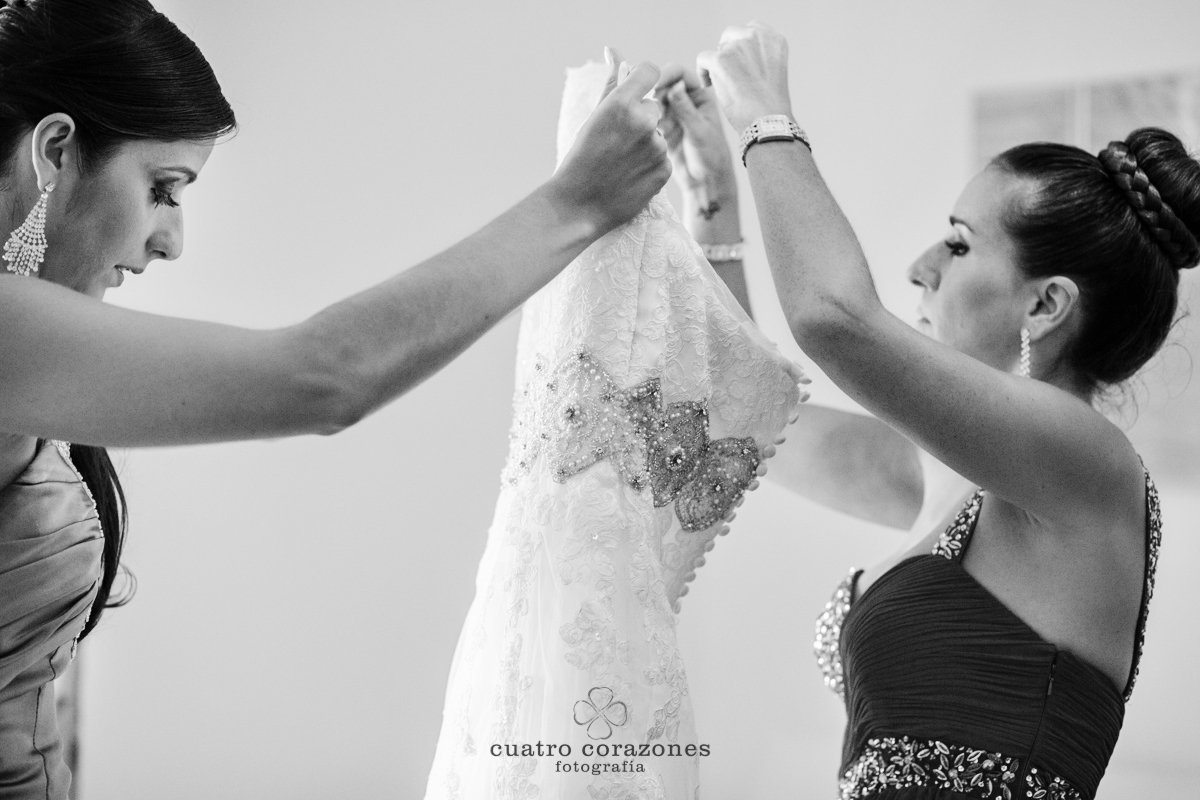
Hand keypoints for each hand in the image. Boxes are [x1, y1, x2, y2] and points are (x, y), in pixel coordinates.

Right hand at [551, 51, 670, 233]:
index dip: (643, 80)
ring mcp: (656, 148)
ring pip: (658, 134)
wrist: (578, 205)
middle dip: (640, 119)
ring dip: (645, 144)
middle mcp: (643, 122)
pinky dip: (650, 165)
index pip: (650, 71)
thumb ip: (611, 83)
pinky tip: (630, 175)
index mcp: (621, 103)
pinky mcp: (664, 170)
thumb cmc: (581, 158)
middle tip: (617, 141)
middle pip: (654, 107)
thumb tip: (615, 51)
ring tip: (621, 162)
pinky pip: (663, 158)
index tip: (634, 93)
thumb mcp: (593, 117)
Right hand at [653, 63, 736, 208]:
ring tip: (655, 125)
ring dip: (650, 109)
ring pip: (654, 101)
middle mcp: (685, 101)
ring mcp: (672, 114)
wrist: (705, 182)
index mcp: (700, 95)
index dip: (667, 74)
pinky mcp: (662, 128)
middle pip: (664, 85)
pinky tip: (652, 134)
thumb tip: (675, 85)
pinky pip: (650, 119)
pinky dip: (647, 123)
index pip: (681, 74)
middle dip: (655, 93)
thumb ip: (686, 109)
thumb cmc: (712, 156)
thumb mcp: (699, 131)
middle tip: (651, 108)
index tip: (655, 84)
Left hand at [697, 22, 792, 133]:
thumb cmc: (770, 105)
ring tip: (722, 84)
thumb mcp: (772, 71)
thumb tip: (735, 54)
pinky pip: (703, 58)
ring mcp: (738, 46)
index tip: (739, 63)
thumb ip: (758, 56)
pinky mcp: (721, 59)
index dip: (741, 46)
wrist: (768, 121)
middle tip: (727, 74)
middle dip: (728, 53)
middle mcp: (757, 36)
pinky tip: (707, 85)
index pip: (751, 29)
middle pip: (732, 35)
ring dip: (717, 64)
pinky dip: (703, 72)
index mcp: (773, 38)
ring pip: (718, 49)